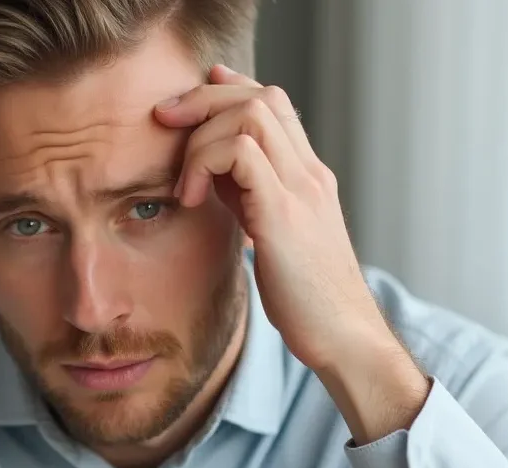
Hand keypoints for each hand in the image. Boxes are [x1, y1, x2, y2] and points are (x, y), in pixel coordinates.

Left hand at [153, 64, 388, 372]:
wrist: (343, 337)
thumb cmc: (305, 297)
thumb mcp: (271, 235)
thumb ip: (247, 198)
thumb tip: (210, 175)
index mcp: (307, 177)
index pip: (273, 104)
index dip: (229, 90)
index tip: (188, 102)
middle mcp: (309, 174)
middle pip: (260, 97)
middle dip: (202, 100)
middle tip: (164, 122)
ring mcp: (302, 190)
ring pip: (250, 115)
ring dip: (201, 138)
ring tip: (184, 184)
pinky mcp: (284, 214)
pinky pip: (242, 154)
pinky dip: (205, 163)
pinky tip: (192, 199)